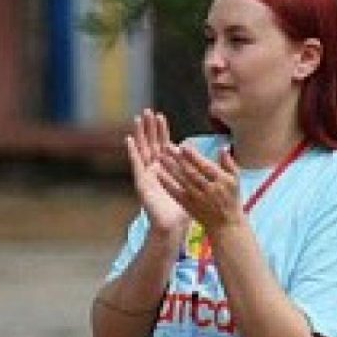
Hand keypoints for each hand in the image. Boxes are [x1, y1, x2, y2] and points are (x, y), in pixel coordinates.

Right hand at [126, 109, 190, 236]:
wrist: (172, 225)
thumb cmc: (182, 208)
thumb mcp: (192, 185)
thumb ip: (196, 171)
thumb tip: (208, 158)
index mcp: (166, 168)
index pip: (162, 144)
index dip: (161, 131)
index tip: (160, 116)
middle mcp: (154, 169)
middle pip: (150, 143)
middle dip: (149, 127)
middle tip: (147, 111)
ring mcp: (146, 175)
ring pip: (141, 149)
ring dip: (139, 134)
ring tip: (138, 119)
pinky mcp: (141, 182)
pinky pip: (135, 164)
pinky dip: (132, 152)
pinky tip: (129, 140)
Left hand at [155, 140, 244, 233]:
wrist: (226, 223)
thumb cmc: (232, 198)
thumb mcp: (236, 179)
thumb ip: (229, 163)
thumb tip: (222, 147)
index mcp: (221, 180)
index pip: (205, 166)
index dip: (193, 156)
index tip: (183, 146)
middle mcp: (209, 189)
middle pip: (191, 172)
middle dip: (178, 159)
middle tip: (166, 147)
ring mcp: (198, 198)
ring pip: (182, 181)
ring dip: (170, 169)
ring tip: (160, 158)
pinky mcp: (189, 206)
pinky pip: (176, 194)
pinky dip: (168, 185)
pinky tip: (159, 176)